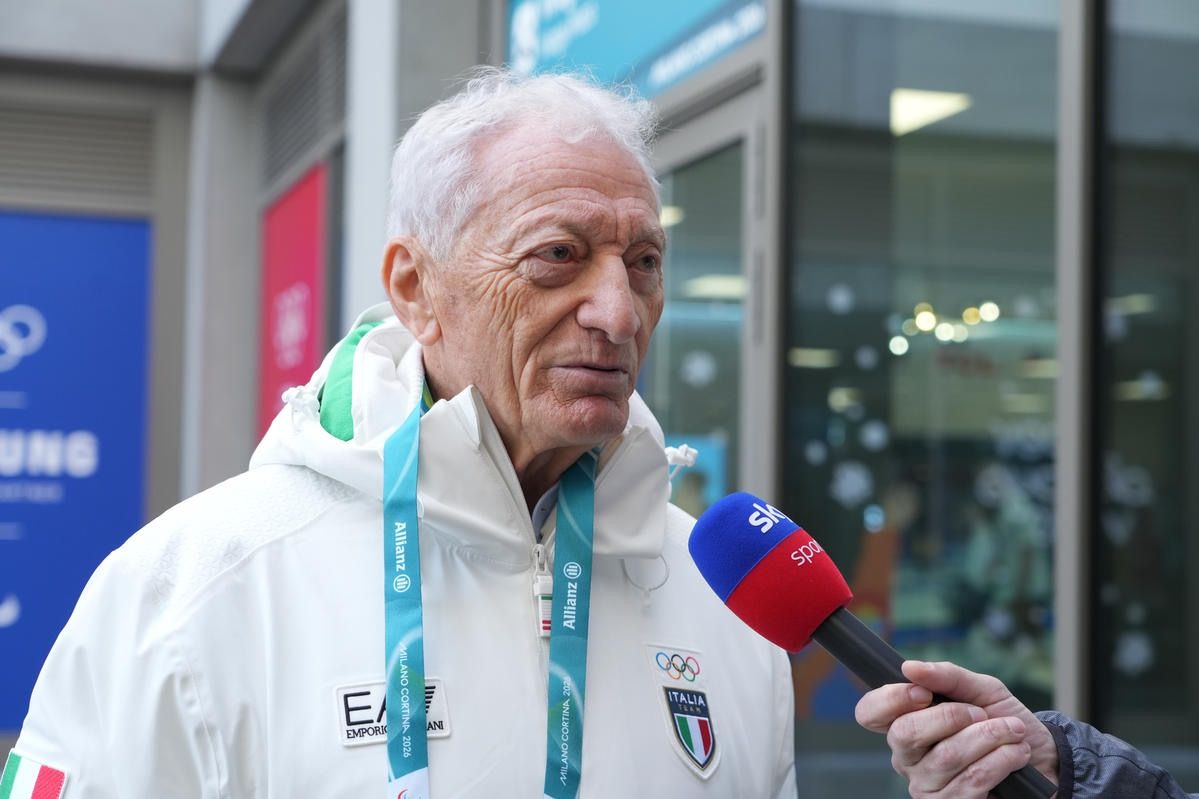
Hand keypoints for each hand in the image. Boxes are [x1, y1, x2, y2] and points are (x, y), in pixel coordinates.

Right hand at [854, 660, 1058, 797]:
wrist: (1042, 758)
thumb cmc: (1003, 719)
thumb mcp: (981, 689)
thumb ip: (947, 676)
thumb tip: (910, 667)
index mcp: (904, 723)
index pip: (869, 713)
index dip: (890, 699)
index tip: (923, 692)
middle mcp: (907, 758)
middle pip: (904, 734)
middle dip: (950, 716)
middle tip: (981, 713)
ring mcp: (927, 787)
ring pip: (946, 757)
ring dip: (988, 737)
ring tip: (1012, 731)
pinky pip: (972, 782)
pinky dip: (1001, 761)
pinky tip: (1015, 754)